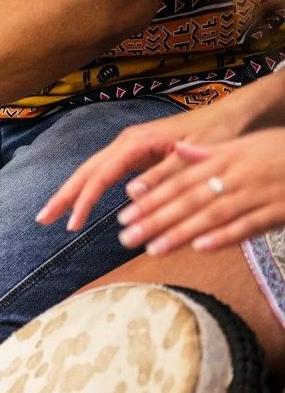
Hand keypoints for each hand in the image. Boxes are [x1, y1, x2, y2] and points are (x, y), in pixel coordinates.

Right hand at [36, 100, 247, 230]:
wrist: (230, 115)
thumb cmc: (218, 133)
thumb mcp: (196, 155)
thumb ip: (165, 174)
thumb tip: (130, 193)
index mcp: (137, 142)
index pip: (101, 174)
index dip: (84, 200)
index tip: (72, 224)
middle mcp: (126, 142)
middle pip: (86, 170)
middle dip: (63, 195)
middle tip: (41, 219)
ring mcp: (128, 147)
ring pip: (91, 171)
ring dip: (71, 192)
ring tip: (52, 215)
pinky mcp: (134, 153)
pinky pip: (104, 172)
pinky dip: (88, 188)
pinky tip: (80, 203)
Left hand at [112, 129, 284, 254]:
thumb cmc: (282, 151)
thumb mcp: (246, 143)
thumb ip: (210, 152)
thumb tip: (178, 151)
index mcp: (225, 159)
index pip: (180, 181)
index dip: (151, 198)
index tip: (124, 214)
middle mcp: (236, 176)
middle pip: (189, 200)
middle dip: (155, 219)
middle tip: (125, 237)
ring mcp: (257, 195)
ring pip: (212, 215)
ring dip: (181, 232)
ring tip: (152, 248)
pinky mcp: (278, 212)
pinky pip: (248, 226)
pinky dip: (224, 236)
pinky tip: (200, 248)